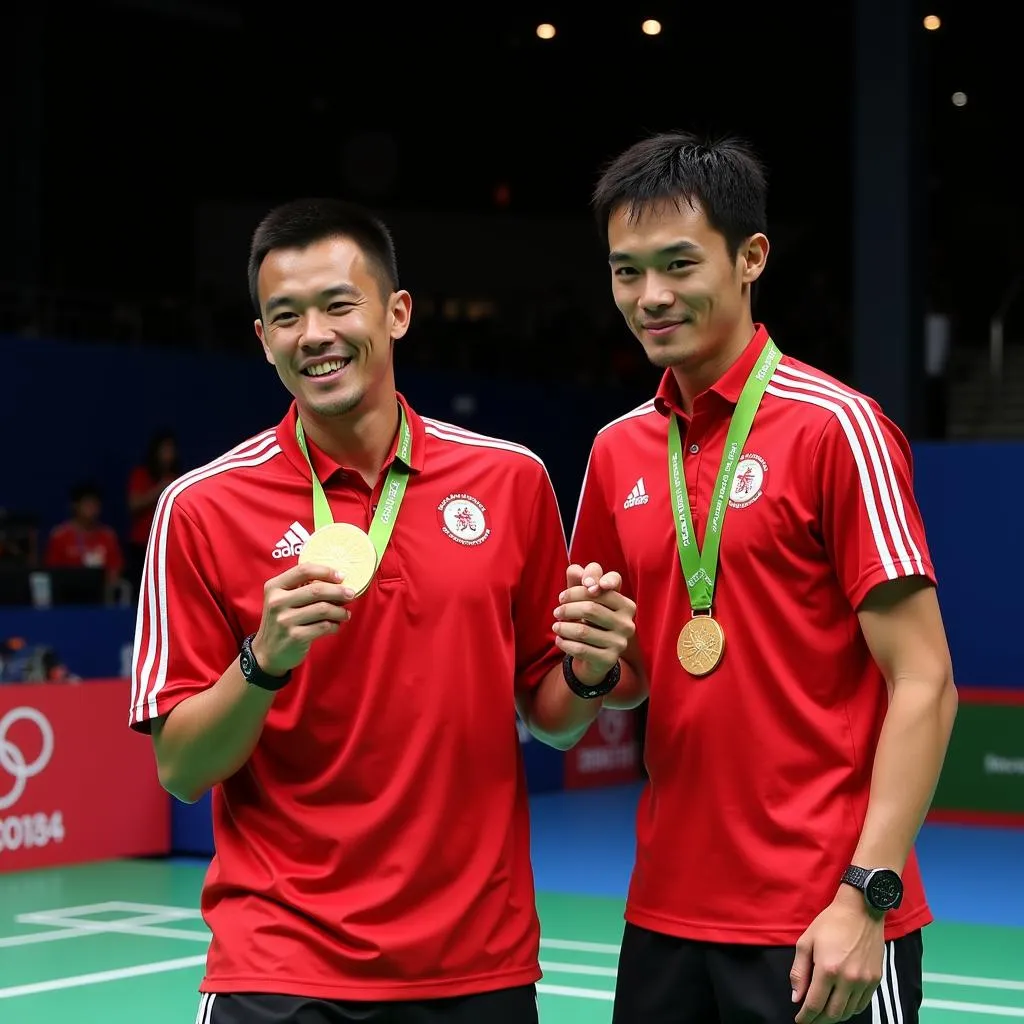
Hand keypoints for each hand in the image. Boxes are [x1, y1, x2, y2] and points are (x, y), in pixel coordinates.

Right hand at [251, 563, 355, 676]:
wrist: (267, 652)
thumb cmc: (281, 621)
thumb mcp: (283, 600)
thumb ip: (301, 588)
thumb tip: (337, 581)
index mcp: (274, 587)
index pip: (303, 570)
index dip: (326, 571)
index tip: (341, 576)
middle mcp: (277, 602)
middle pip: (317, 590)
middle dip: (339, 592)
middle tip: (351, 594)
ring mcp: (285, 620)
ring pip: (323, 609)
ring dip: (340, 611)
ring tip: (345, 614)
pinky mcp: (295, 636)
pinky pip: (323, 627)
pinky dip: (334, 626)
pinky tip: (336, 626)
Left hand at [553, 562, 635, 685]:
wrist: (595, 657)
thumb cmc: (589, 622)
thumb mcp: (584, 600)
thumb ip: (579, 581)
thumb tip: (574, 569)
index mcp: (625, 604)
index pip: (603, 588)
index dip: (579, 589)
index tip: (562, 597)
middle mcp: (627, 623)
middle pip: (590, 608)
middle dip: (567, 608)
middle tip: (556, 611)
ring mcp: (620, 642)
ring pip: (583, 630)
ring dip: (563, 627)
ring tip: (555, 626)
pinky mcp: (609, 659)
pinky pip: (580, 649)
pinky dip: (565, 643)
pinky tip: (559, 639)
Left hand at [790, 889, 885, 1022]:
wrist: (861, 911)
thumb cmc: (829, 923)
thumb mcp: (806, 942)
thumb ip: (799, 971)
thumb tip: (796, 998)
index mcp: (827, 970)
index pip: (815, 1004)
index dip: (806, 1017)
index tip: (799, 1021)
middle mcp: (848, 980)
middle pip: (832, 1013)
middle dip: (819, 1020)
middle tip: (810, 1019)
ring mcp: (864, 981)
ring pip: (848, 1012)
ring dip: (834, 1016)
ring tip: (824, 1013)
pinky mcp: (876, 980)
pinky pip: (862, 1004)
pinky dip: (850, 1010)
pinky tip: (841, 1006)